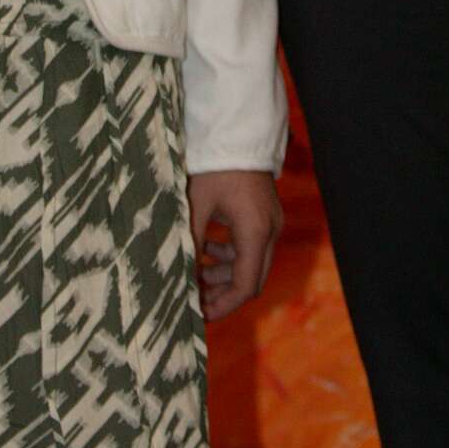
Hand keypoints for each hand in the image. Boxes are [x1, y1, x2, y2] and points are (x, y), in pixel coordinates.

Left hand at [187, 169, 282, 321]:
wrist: (237, 132)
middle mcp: (269, 231)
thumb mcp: (196, 206)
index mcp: (255, 232)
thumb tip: (178, 277)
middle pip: (252, 279)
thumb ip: (190, 243)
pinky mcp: (265, 215)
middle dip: (224, 294)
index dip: (223, 305)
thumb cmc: (215, 166)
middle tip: (196, 302)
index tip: (200, 314)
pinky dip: (231, 254)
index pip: (245, 285)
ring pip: (252, 263)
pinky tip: (207, 249)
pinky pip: (251, 245)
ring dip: (226, 274)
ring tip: (196, 276)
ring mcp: (271, 223)